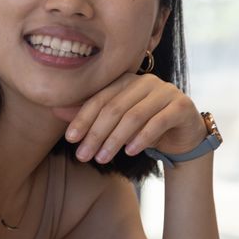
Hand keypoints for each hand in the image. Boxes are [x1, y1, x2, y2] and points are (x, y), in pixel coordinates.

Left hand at [52, 73, 206, 163]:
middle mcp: (146, 81)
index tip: (70, 139)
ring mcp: (166, 91)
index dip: (82, 119)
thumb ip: (90, 115)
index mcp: (126, 80)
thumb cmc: (143, 125)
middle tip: (82, 156)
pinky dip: (142, 138)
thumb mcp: (115, 121)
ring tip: (101, 159)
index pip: (99, 99)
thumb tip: (56, 111)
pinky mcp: (182, 106)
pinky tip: (130, 152)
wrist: (182, 133)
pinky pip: (158, 122)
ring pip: (134, 116)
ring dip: (115, 140)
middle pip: (114, 108)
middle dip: (96, 134)